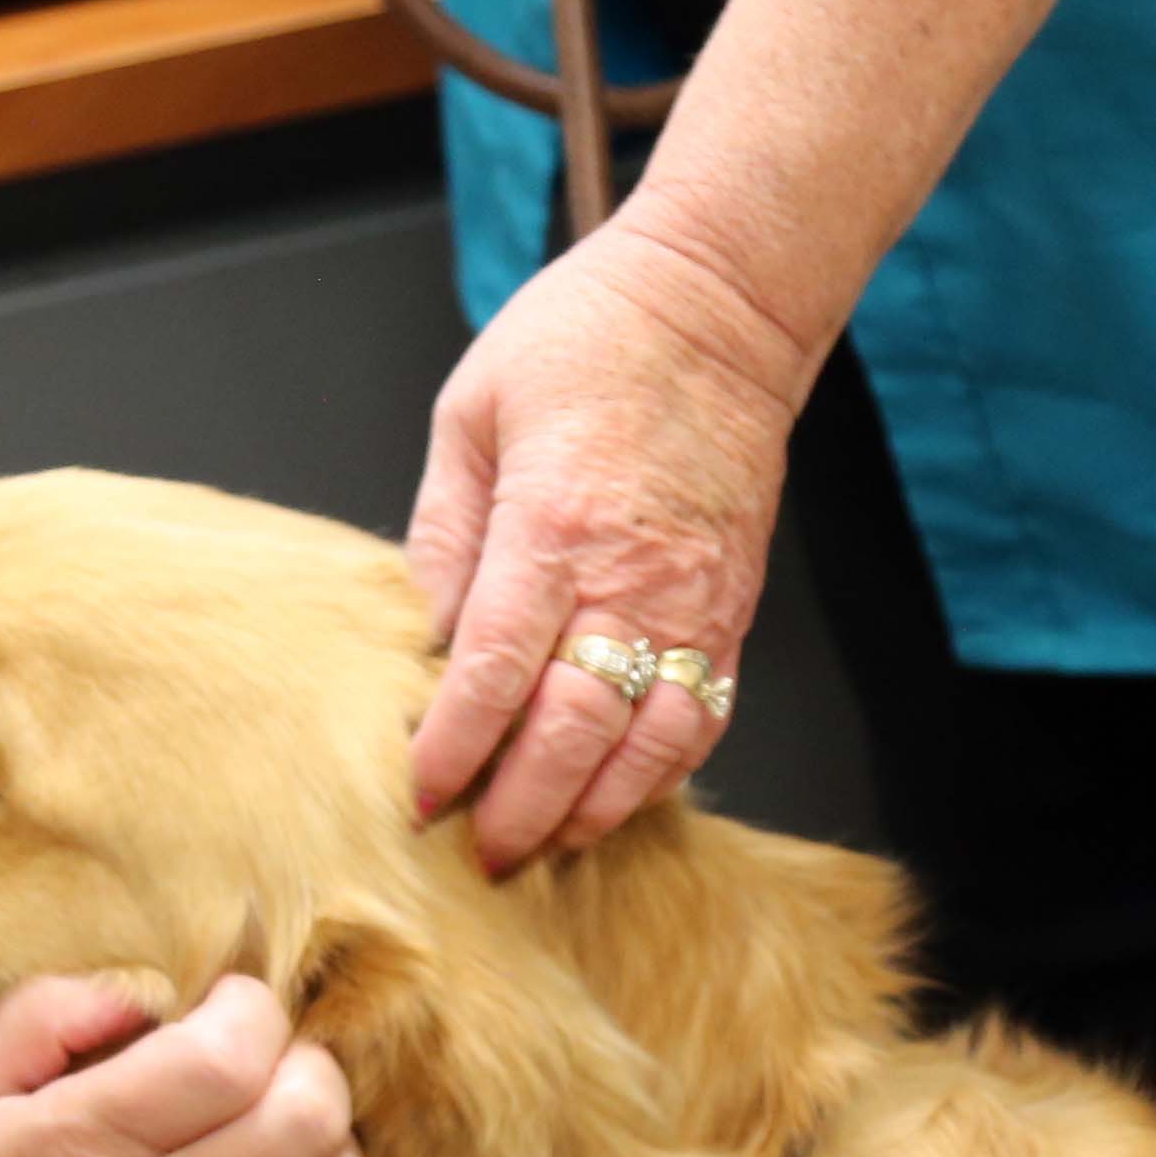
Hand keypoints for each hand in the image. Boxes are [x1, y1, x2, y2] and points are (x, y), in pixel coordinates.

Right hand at [0, 975, 369, 1156]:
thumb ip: (37, 1019)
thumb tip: (140, 989)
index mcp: (77, 1149)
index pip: (227, 1060)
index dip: (248, 1008)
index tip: (221, 1003)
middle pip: (308, 1121)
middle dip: (303, 1065)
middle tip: (257, 1062)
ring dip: (323, 1144)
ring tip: (271, 1128)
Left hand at [403, 208, 820, 871]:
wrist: (718, 306)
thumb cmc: (585, 340)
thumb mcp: (473, 416)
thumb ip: (446, 533)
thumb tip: (426, 636)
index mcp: (553, 524)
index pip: (496, 669)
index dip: (456, 746)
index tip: (422, 792)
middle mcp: (632, 577)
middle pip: (575, 728)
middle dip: (523, 804)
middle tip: (481, 850)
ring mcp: (693, 600)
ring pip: (651, 742)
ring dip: (595, 805)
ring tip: (547, 841)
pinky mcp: (733, 608)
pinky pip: (704, 715)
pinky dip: (661, 771)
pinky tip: (617, 795)